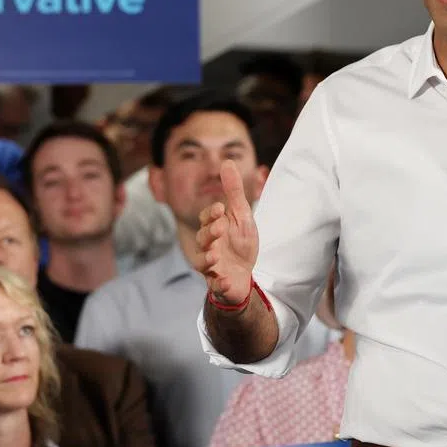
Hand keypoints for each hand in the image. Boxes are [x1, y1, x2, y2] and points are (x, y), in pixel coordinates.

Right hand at [194, 161, 258, 302]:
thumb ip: (234, 191)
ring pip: (203, 263)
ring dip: (208, 259)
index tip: (220, 208)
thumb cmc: (240, 242)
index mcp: (213, 228)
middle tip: (220, 227)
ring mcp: (212, 266)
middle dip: (210, 233)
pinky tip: (226, 281)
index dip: (211, 214)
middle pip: (203, 238)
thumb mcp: (241, 215)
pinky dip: (219, 284)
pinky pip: (215, 286)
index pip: (207, 219)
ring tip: (216, 256)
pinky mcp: (218, 284)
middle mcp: (208, 246)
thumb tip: (227, 161)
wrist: (244, 274)